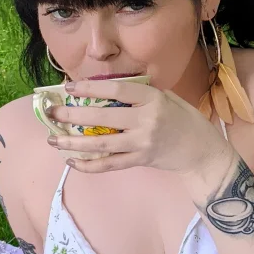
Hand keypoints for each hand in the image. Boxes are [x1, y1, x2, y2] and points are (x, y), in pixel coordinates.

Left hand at [48, 78, 235, 175]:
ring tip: (53, 140)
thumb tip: (105, 92)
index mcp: (153, 99)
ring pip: (102, 145)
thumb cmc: (184, 120)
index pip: (116, 91)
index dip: (90, 88)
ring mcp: (143, 143)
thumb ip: (140, 95)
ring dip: (74, 143)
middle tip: (51, 113)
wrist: (202, 152)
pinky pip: (110, 165)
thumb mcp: (167, 98)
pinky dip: (90, 165)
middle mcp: (147, 121)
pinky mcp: (141, 160)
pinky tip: (72, 161)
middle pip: (103, 119)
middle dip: (73, 116)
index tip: (68, 87)